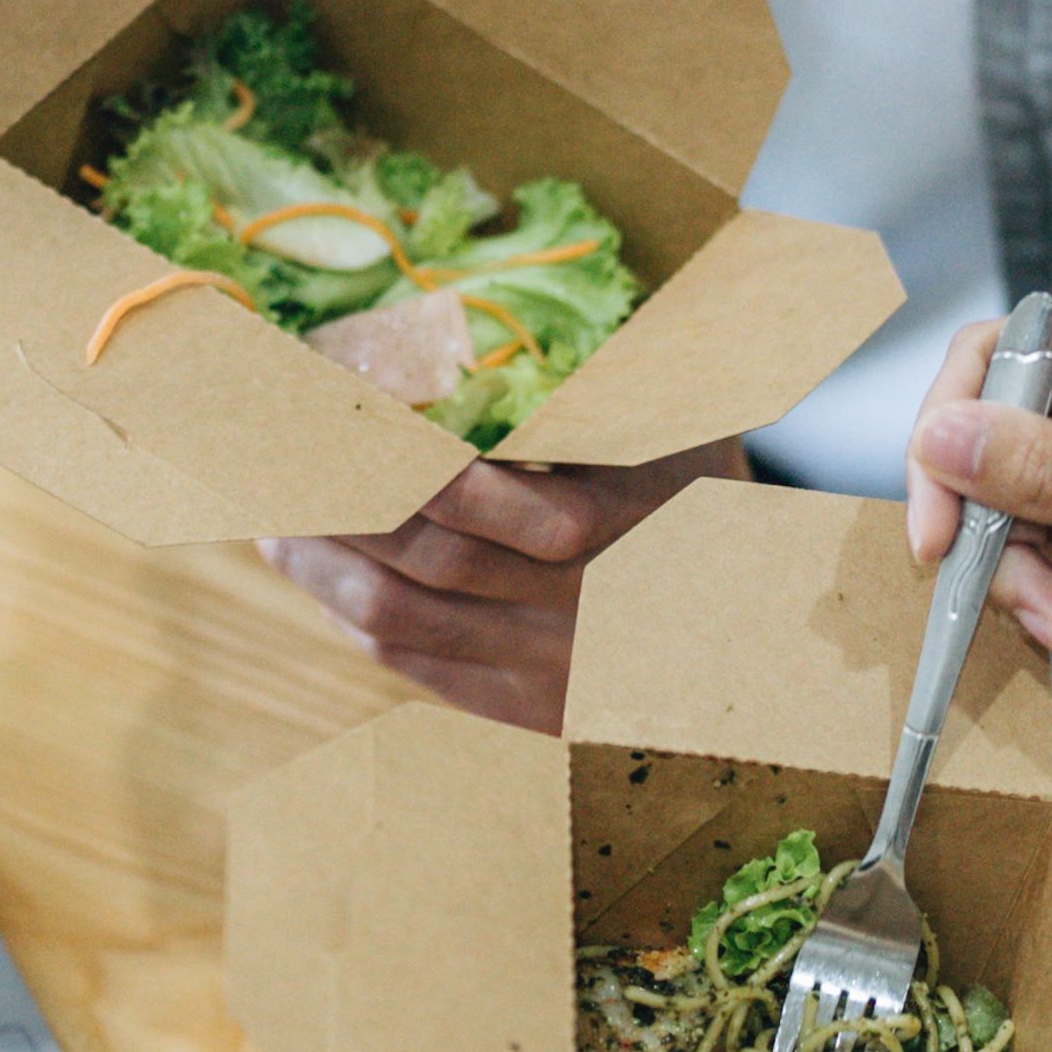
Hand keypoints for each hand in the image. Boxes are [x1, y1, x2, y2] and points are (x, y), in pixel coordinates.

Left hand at [261, 441, 747, 727]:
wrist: (776, 626)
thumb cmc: (708, 501)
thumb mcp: (670, 431)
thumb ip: (584, 400)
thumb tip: (460, 338)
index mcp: (602, 518)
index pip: (447, 485)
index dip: (368, 454)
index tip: (317, 416)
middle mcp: (573, 597)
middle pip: (411, 553)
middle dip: (327, 513)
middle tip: (275, 472)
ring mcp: (552, 664)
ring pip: (399, 618)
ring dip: (322, 576)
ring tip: (281, 533)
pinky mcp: (538, 712)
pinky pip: (422, 671)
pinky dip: (361, 629)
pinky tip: (331, 594)